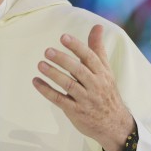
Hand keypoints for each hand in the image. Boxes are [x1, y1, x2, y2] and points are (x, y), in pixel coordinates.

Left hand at [32, 25, 134, 150]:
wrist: (114, 124)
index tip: (63, 37)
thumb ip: (97, 49)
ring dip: (53, 74)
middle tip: (47, 51)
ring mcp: (85, 99)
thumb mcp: (105, 70)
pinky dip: (47, 91)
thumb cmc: (106, 91)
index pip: (90, 57)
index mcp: (102, 73)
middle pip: (78, 70)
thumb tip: (97, 26)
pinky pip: (59, 100)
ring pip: (69, 85)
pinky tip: (36, 82)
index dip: (77, 47)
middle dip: (63, 60)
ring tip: (40, 65)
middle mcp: (95, 85)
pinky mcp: (76, 111)